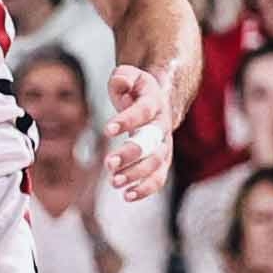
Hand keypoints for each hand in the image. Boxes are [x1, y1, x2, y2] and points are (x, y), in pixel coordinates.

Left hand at [98, 56, 177, 196]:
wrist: (160, 101)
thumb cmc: (137, 90)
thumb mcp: (129, 75)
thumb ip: (122, 77)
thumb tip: (121, 83)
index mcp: (154, 102)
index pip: (144, 111)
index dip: (128, 120)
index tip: (108, 129)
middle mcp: (162, 125)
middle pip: (152, 142)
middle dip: (132, 153)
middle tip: (110, 163)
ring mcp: (164, 145)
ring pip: (156, 163)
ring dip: (135, 174)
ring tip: (114, 182)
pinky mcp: (161, 162)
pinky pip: (158, 178)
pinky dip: (145, 189)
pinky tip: (127, 196)